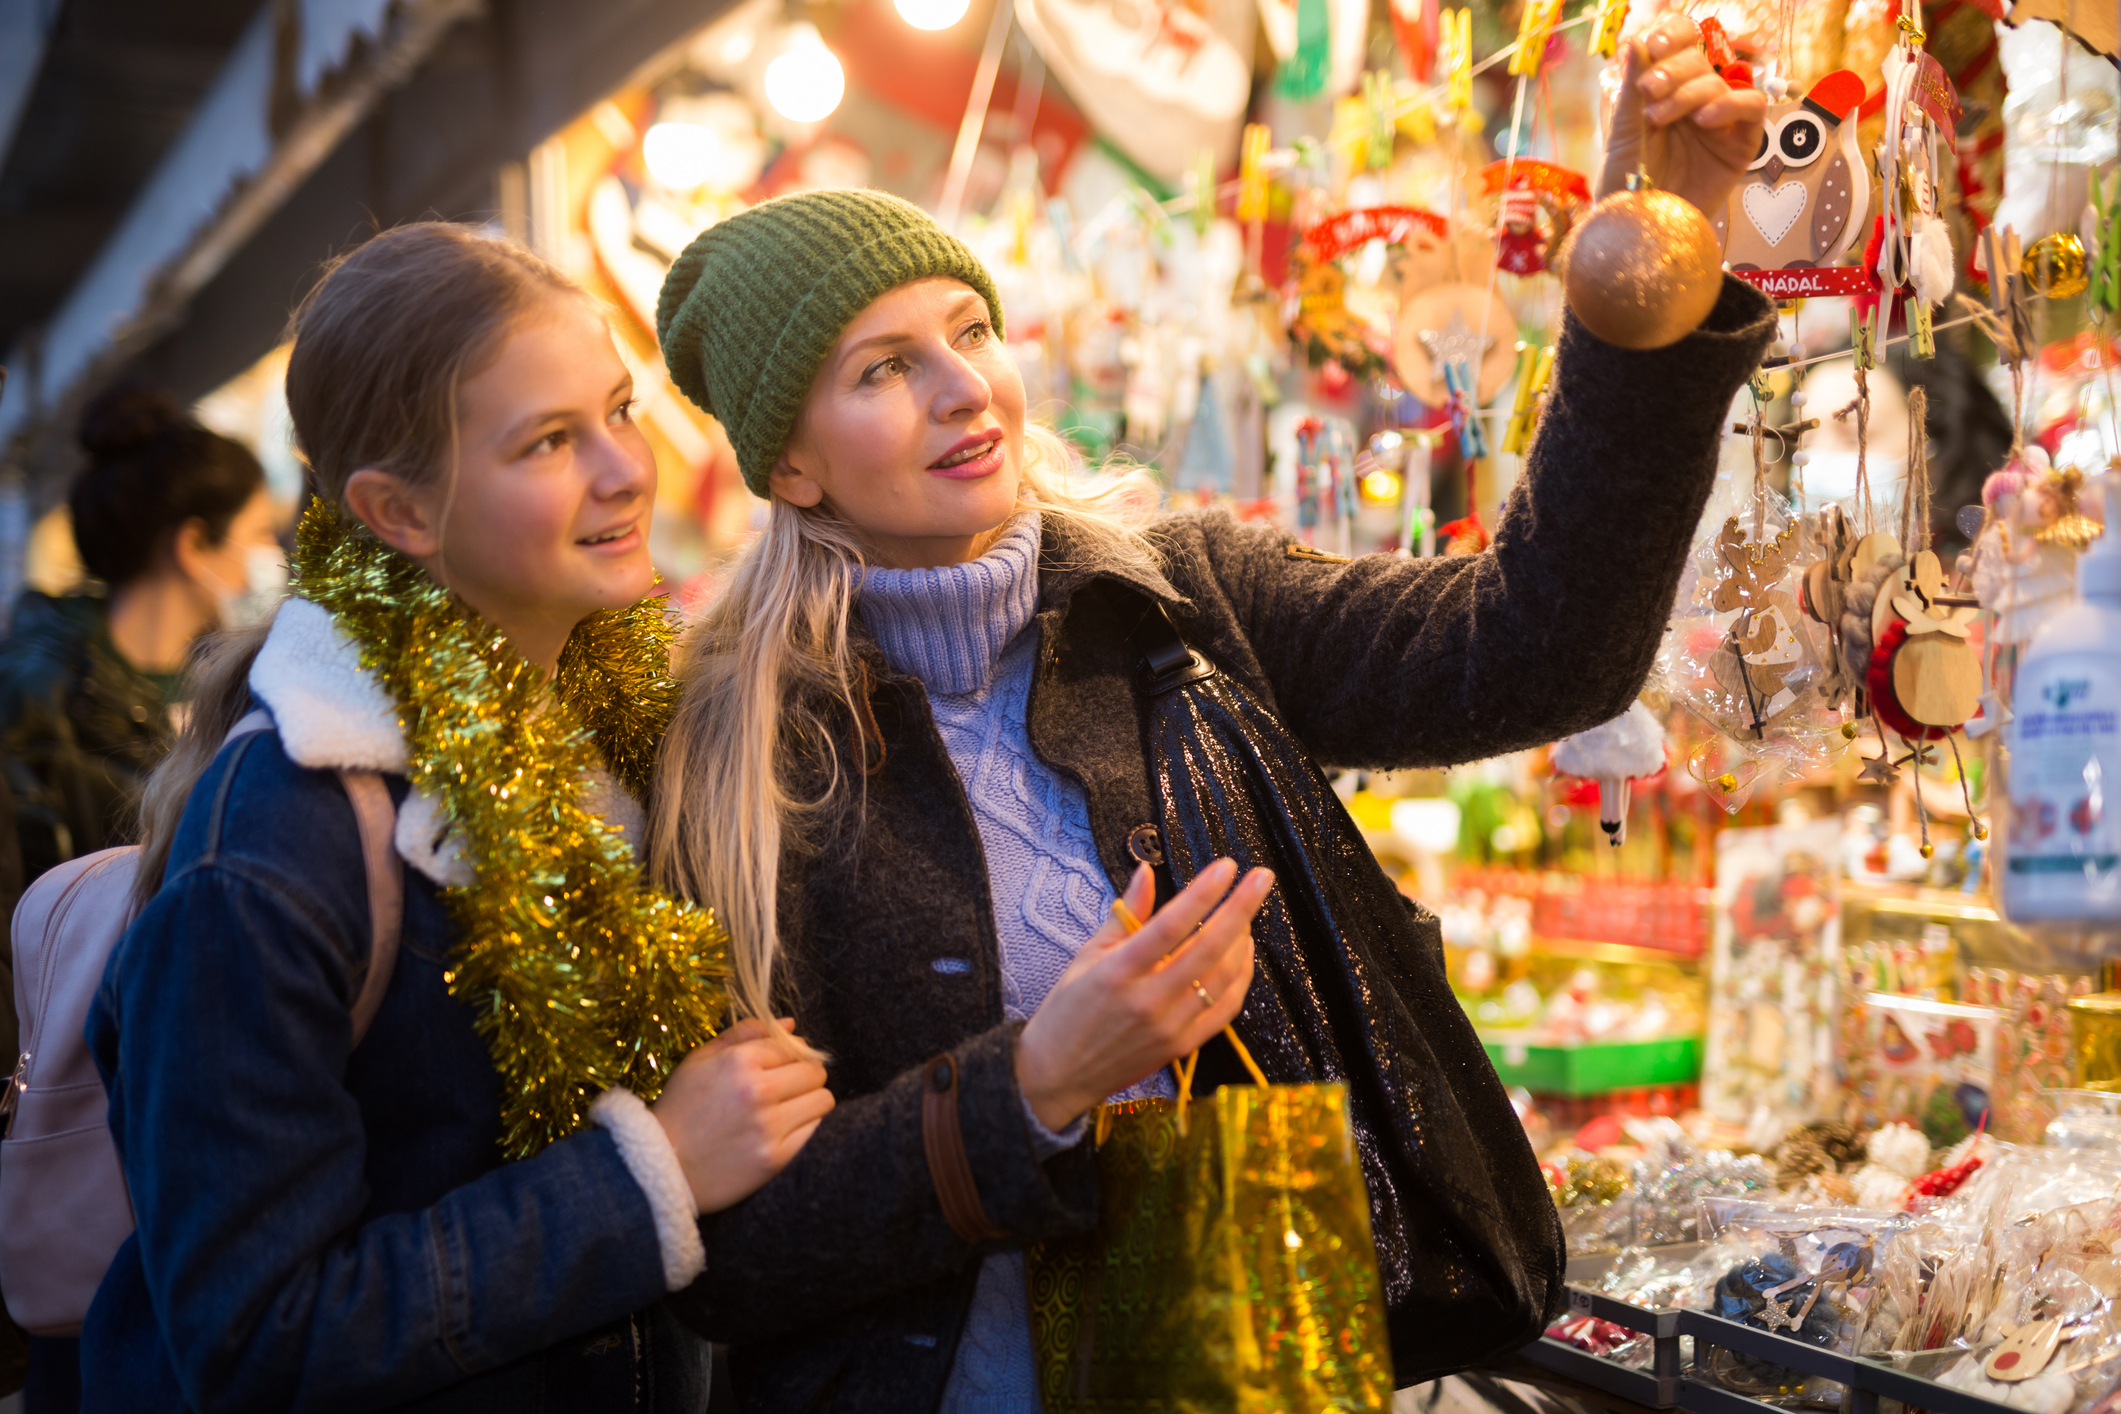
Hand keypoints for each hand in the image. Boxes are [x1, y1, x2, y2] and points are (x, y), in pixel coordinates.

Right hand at [652, 1017, 833, 1213]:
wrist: (660, 1168)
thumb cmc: (679, 1109)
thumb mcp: (699, 1060)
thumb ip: (744, 1035)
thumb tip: (790, 1024)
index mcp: (739, 1061)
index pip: (794, 1046)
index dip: (793, 1054)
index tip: (784, 1065)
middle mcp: (758, 1091)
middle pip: (815, 1072)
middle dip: (805, 1076)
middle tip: (789, 1087)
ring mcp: (769, 1126)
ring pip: (823, 1100)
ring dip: (810, 1100)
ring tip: (789, 1107)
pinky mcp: (776, 1158)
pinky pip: (814, 1130)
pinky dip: (804, 1126)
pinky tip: (783, 1128)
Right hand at [1015, 860, 1270, 1131]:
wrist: (1059, 1073)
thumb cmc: (1068, 1009)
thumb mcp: (1088, 955)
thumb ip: (1124, 914)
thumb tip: (1146, 871)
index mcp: (1118, 972)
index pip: (1171, 925)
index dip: (1203, 893)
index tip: (1226, 867)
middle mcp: (1148, 1000)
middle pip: (1208, 948)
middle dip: (1241, 908)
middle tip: (1261, 878)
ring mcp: (1169, 1027)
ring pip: (1224, 978)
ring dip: (1242, 941)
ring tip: (1246, 913)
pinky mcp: (1182, 1047)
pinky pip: (1225, 1009)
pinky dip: (1241, 978)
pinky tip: (1242, 955)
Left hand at [1595, 13, 1765, 219]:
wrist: (1641, 229)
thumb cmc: (1627, 183)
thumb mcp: (1624, 132)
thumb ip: (1632, 89)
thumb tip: (1634, 42)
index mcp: (1666, 88)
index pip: (1681, 43)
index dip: (1673, 35)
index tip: (1653, 45)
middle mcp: (1695, 99)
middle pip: (1698, 61)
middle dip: (1672, 71)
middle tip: (1649, 93)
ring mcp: (1720, 120)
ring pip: (1720, 83)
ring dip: (1691, 91)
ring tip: (1661, 116)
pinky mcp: (1741, 143)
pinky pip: (1753, 107)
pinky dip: (1732, 104)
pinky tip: (1704, 119)